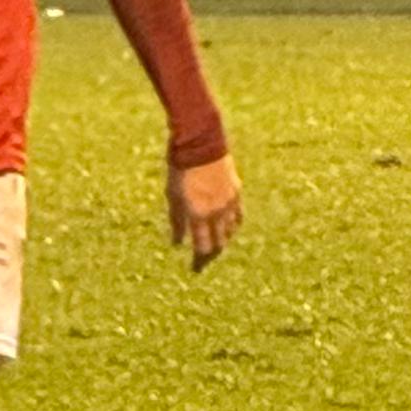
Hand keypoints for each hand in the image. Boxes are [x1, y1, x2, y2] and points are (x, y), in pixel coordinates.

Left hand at [168, 153, 243, 271]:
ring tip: (214, 245)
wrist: (201, 142)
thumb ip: (176, 221)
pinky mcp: (237, 191)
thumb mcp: (172, 196)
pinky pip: (237, 216)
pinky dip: (232, 225)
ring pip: (230, 231)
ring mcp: (229, 202)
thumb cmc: (180, 168)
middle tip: (203, 261)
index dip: (199, 261)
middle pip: (219, 244)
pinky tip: (227, 228)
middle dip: (210, 255)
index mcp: (199, 215)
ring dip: (222, 241)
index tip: (194, 268)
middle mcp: (217, 212)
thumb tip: (177, 243)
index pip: (203, 248)